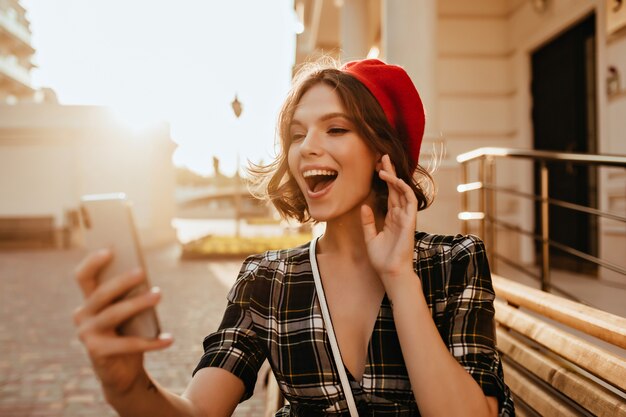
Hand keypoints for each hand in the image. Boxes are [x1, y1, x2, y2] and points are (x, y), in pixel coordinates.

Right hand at [72, 250, 172, 396]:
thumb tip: (144, 275)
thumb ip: (130, 295)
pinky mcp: (98, 352)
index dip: (93, 262)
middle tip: (143, 273)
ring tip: (158, 295)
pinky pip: (128, 344)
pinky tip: (169, 339)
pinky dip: (152, 342)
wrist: (122, 371)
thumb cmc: (128, 333)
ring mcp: (87, 335)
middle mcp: (82, 316)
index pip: (83, 276)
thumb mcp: (128, 312)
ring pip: (114, 314)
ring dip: (138, 303)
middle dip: (122, 281)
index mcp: (89, 301)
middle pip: (101, 293)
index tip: (110, 249)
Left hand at [361, 155, 416, 287]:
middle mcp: (400, 215)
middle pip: (396, 188)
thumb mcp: (370, 237)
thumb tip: (364, 206)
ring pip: (403, 190)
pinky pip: (409, 200)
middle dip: (390, 171)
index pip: (390, 193)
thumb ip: (368, 222)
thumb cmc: (382, 259)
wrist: (390, 272)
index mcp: (392, 218)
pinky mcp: (410, 221)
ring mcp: (406, 217)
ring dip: (395, 176)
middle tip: (382, 156)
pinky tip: (393, 179)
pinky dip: (402, 188)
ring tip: (384, 164)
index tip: (377, 166)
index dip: (385, 180)